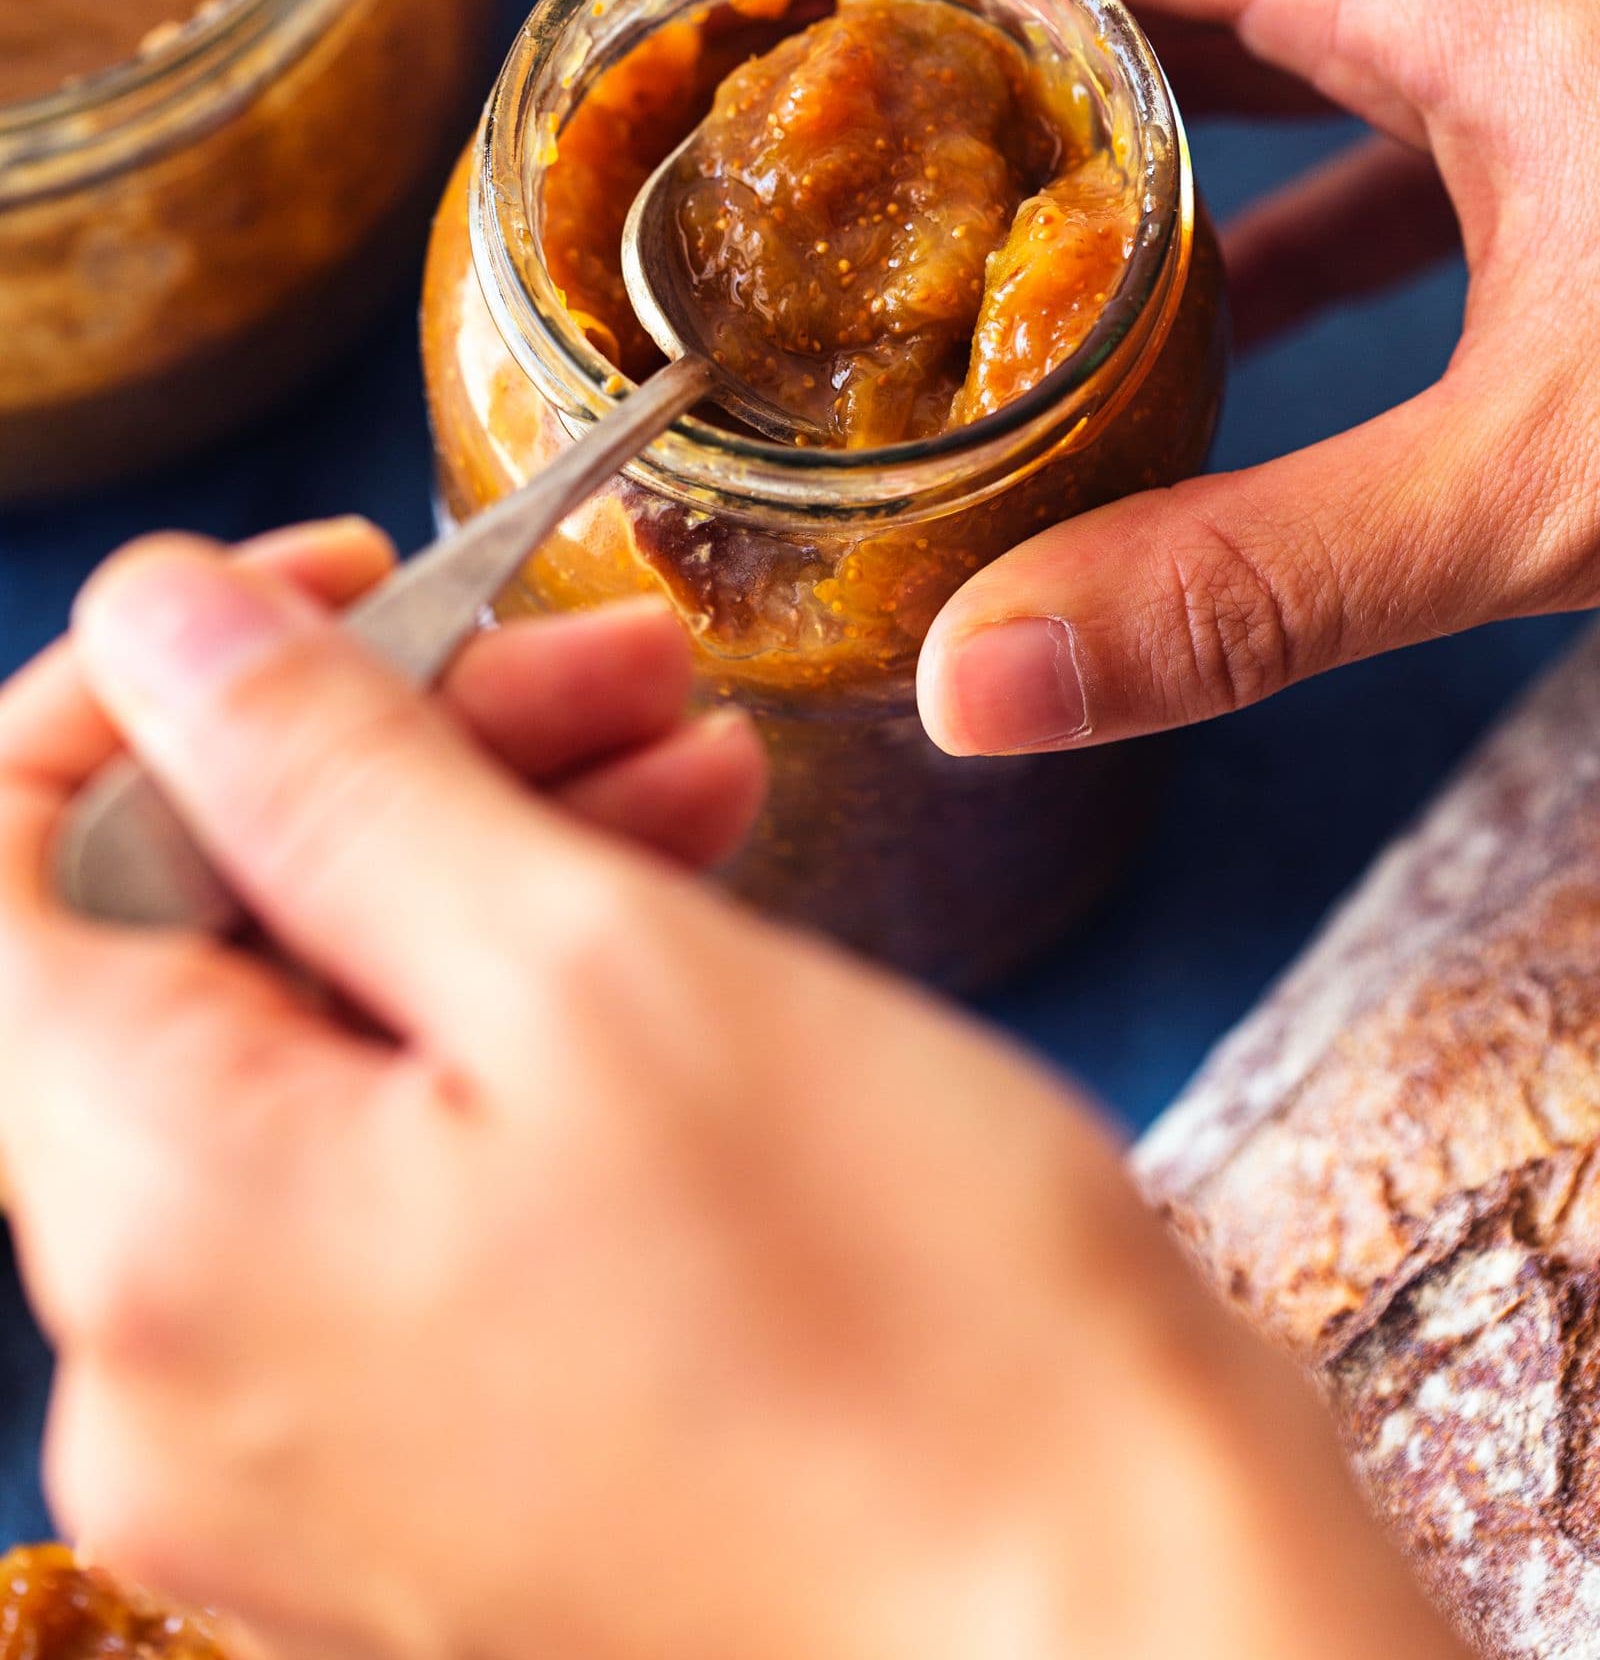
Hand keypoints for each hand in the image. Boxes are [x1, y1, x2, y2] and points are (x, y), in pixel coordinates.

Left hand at [0, 527, 1464, 1659]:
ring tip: (688, 771)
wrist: (1117, 1641)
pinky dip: (505, 1026)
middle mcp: (167, 1368)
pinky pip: (389, 1178)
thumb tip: (159, 617)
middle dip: (381, 759)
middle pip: (179, 950)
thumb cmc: (905, 1325)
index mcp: (164, 1230)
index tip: (351, 581)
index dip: (155, 685)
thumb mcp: (601, 971)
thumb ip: (332, 777)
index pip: (3, 863)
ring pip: (305, 1051)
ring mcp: (283, 1443)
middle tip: (601, 660)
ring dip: (475, 872)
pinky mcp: (412, 1468)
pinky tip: (671, 913)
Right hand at [743, 0, 1599, 752]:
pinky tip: (1185, 293)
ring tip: (920, 198)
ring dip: (1080, 90)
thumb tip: (977, 681)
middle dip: (928, 10)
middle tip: (762, 118)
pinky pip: (1368, 82)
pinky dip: (1251, 171)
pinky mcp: (1586, 64)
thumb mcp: (1551, 488)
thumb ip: (1261, 583)